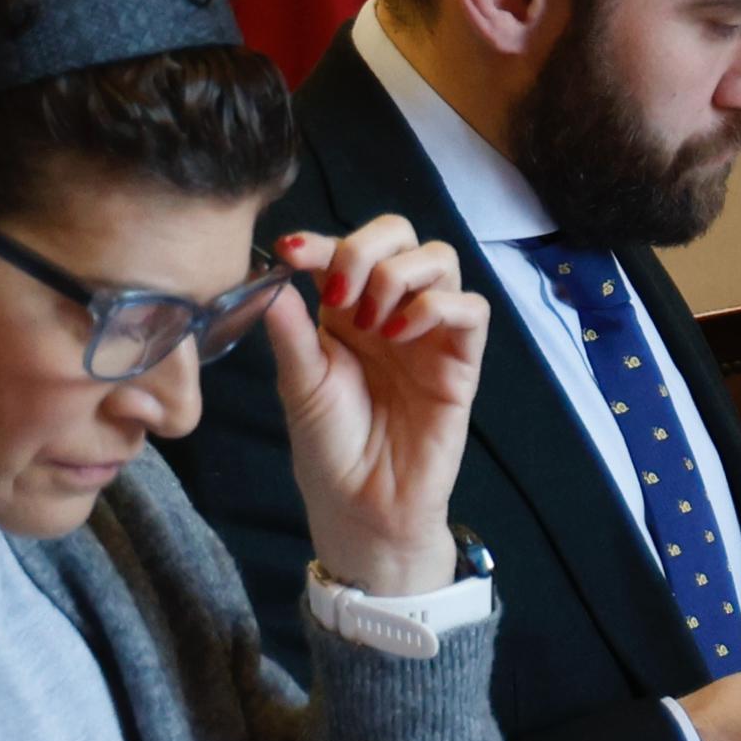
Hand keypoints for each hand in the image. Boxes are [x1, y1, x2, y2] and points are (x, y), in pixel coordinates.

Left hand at [264, 216, 485, 595]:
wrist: (362, 505)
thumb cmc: (328, 448)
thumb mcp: (298, 384)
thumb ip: (290, 332)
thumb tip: (269, 280)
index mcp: (345, 312)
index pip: (345, 249)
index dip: (322, 240)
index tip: (291, 252)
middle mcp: (390, 312)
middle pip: (402, 236)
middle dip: (367, 247)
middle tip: (340, 291)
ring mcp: (429, 333)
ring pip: (440, 259)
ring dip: (400, 275)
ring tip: (373, 321)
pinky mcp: (461, 361)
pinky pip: (470, 309)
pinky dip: (437, 306)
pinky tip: (401, 334)